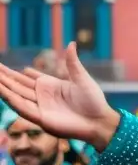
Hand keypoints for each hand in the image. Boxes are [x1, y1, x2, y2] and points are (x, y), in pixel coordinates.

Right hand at [0, 43, 119, 151]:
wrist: (100, 121)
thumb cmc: (94, 101)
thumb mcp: (81, 78)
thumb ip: (72, 62)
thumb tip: (71, 43)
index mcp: (51, 86)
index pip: (28, 78)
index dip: (15, 73)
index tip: (2, 67)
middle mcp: (43, 97)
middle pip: (18, 86)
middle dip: (4, 78)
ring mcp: (41, 108)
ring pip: (17, 96)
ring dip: (4, 88)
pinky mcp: (42, 119)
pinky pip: (23, 108)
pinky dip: (12, 100)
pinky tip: (3, 91)